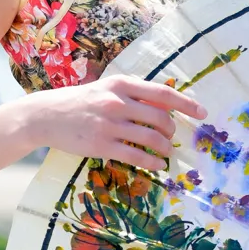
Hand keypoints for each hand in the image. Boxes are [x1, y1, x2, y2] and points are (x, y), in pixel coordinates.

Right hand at [25, 74, 206, 170]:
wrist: (46, 115)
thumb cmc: (80, 101)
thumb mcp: (106, 89)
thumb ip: (133, 94)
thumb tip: (166, 104)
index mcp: (121, 84)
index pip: (162, 93)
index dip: (186, 104)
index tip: (202, 113)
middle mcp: (117, 102)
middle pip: (161, 117)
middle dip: (172, 131)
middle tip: (171, 137)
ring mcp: (110, 124)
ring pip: (151, 138)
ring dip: (165, 148)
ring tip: (166, 152)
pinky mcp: (102, 145)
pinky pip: (136, 156)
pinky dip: (152, 162)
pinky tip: (158, 165)